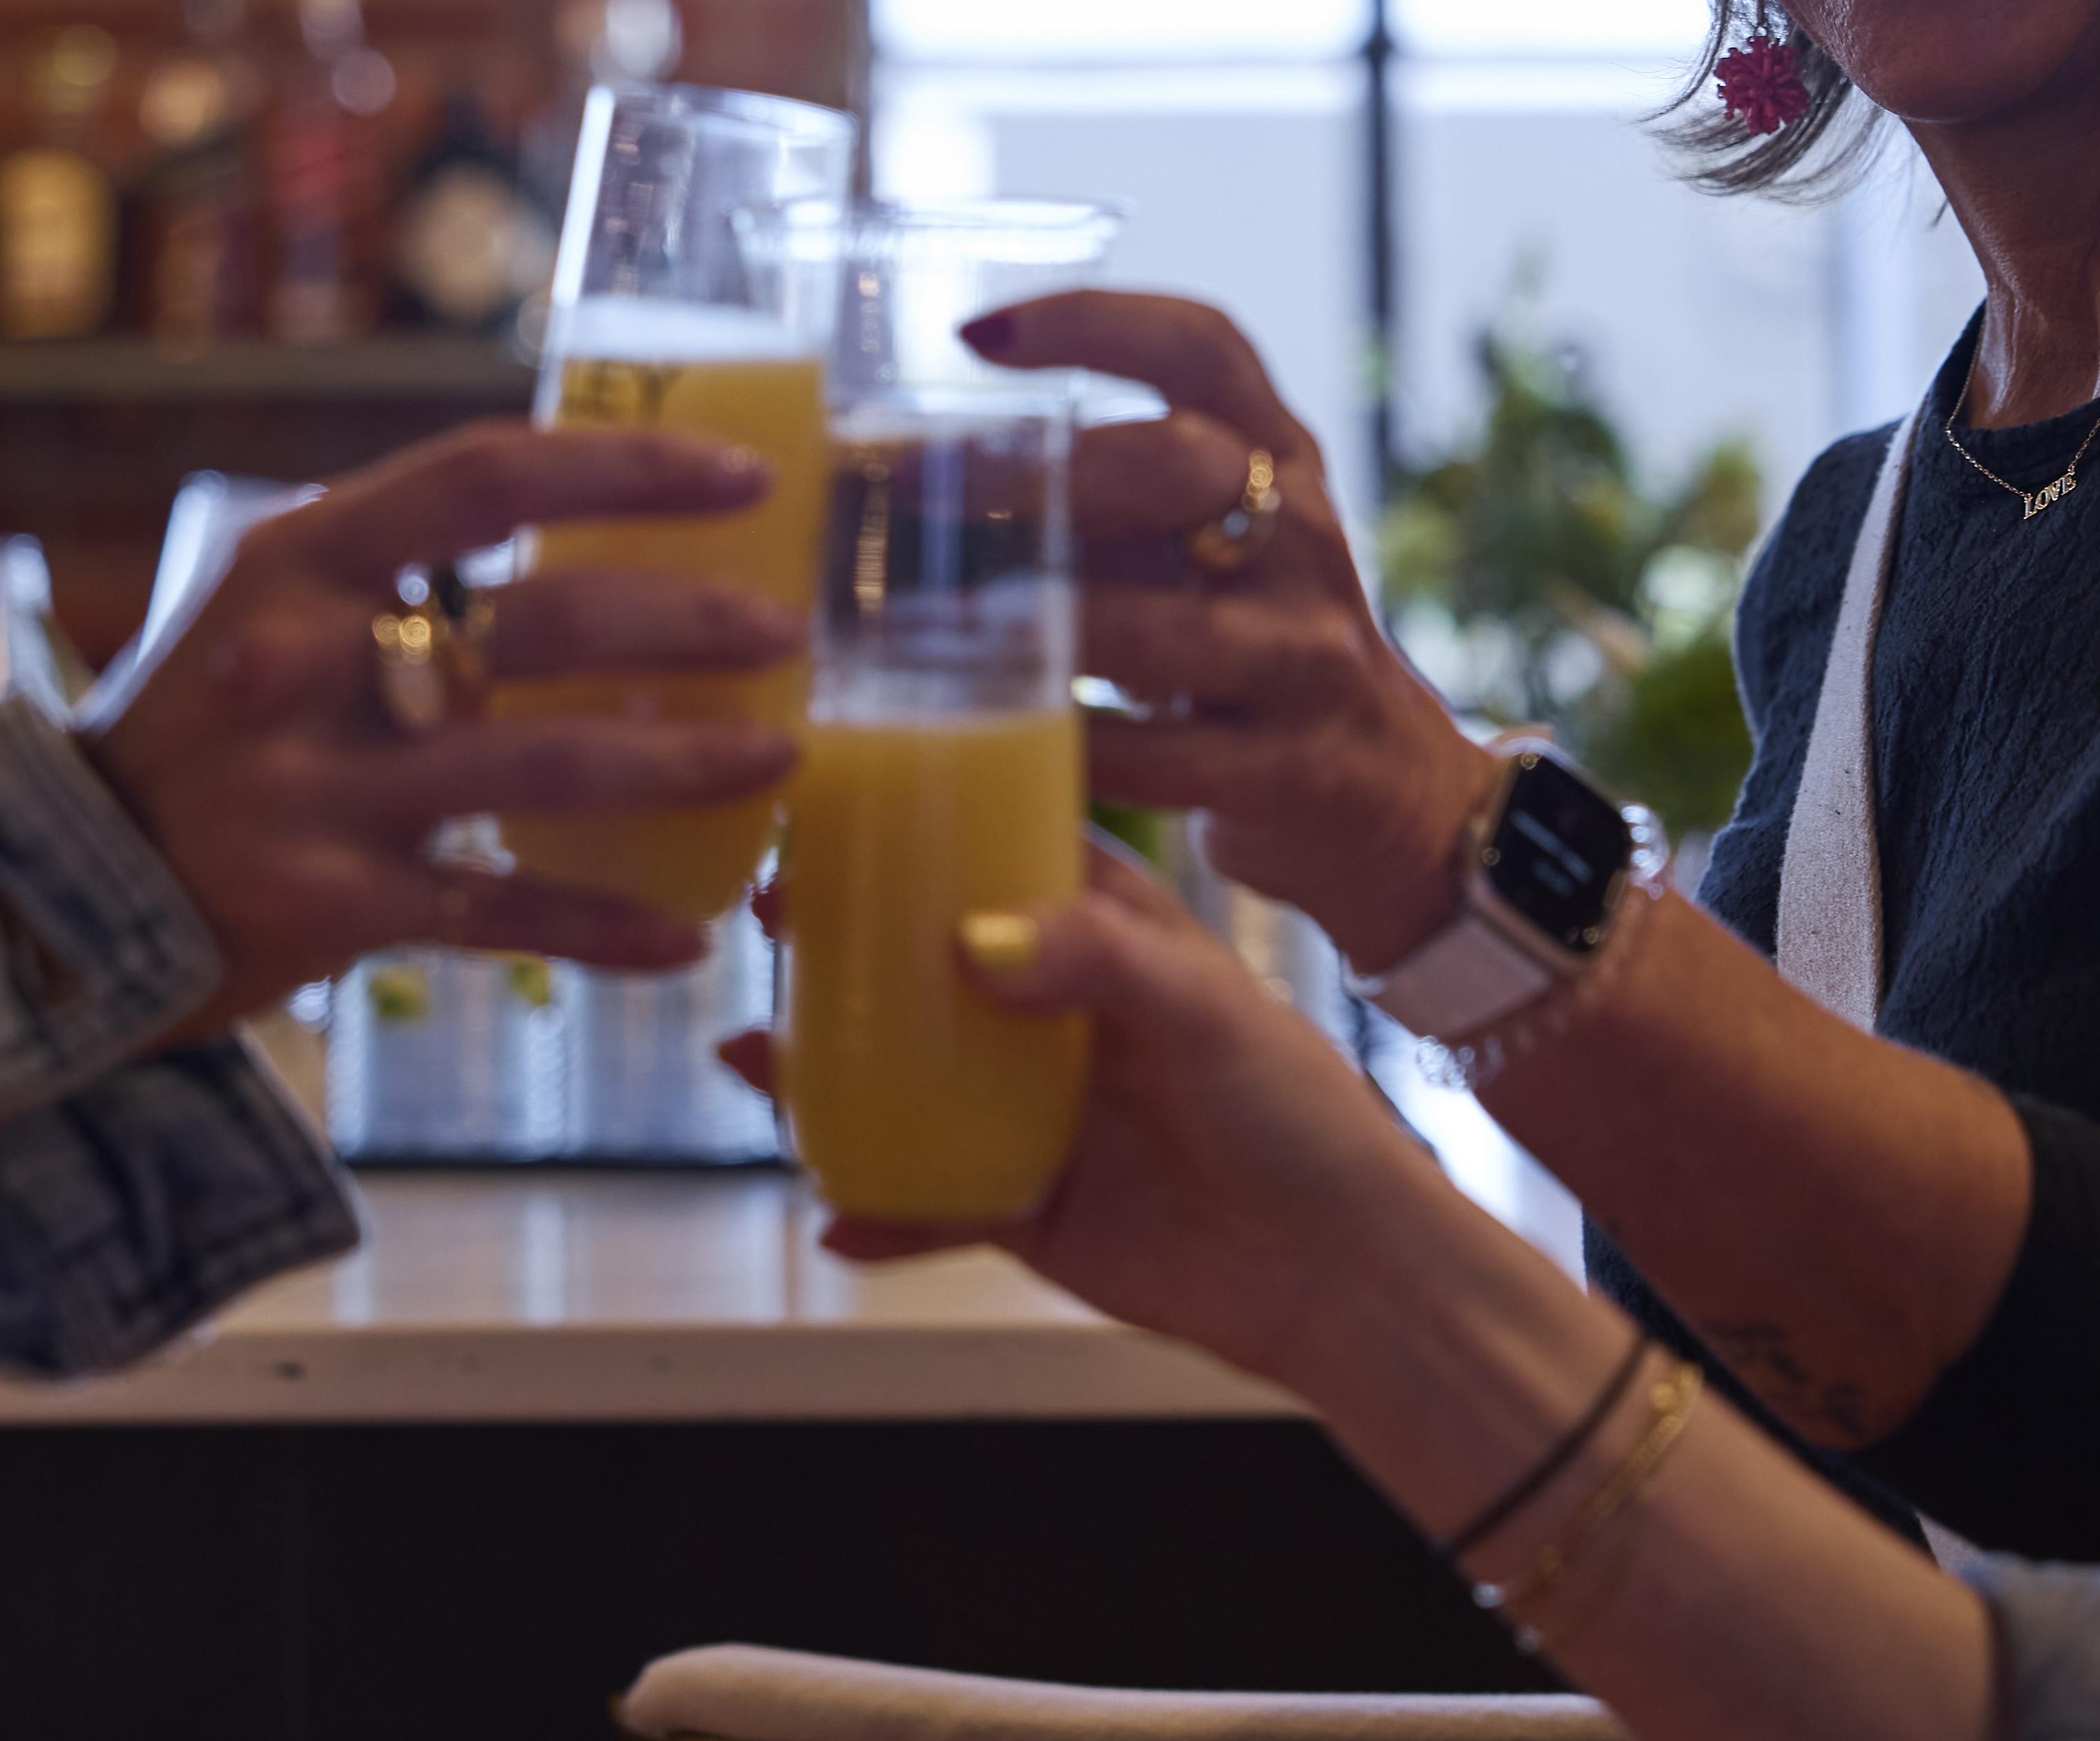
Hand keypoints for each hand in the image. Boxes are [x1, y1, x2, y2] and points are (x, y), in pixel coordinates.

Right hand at [94, 421, 798, 1027]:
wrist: (50, 892)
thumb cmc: (196, 732)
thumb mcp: (264, 610)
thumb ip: (391, 566)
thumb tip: (579, 526)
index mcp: (296, 559)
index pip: (485, 476)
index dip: (626, 468)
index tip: (741, 478)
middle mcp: (308, 662)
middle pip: (543, 622)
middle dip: (687, 622)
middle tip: (780, 631)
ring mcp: (322, 789)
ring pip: (549, 767)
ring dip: (682, 764)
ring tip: (776, 757)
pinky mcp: (334, 904)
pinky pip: (504, 913)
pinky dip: (604, 928)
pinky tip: (688, 936)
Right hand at [726, 846, 1457, 1397]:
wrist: (1347, 1281)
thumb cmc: (1307, 1124)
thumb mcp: (1209, 1009)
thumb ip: (1099, 960)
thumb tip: (974, 937)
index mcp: (1117, 949)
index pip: (1011, 864)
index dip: (928, 836)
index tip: (845, 817)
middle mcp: (1068, 1025)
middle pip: (933, 972)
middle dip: (846, 951)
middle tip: (773, 927)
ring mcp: (1042, 1119)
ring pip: (909, 1085)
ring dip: (827, 1076)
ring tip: (753, 1058)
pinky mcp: (1033, 1213)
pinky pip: (932, 1206)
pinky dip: (879, 1214)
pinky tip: (833, 1214)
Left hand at [964, 292, 1502, 968]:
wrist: (1388, 790)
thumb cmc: (1247, 639)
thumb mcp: (1199, 544)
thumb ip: (1096, 499)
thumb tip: (909, 474)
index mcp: (1280, 459)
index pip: (1203, 349)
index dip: (1092, 321)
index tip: (969, 332)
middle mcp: (1302, 539)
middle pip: (1177, 465)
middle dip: (1033, 471)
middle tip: (908, 489)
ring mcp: (1304, 656)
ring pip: (1155, 626)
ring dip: (1023, 624)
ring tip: (913, 621)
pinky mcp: (1290, 770)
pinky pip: (1154, 757)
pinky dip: (1057, 746)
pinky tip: (976, 735)